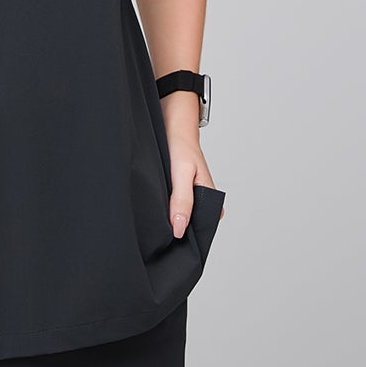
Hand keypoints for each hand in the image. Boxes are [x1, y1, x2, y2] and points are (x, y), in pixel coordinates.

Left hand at [164, 101, 222, 239]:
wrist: (172, 126)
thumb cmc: (181, 148)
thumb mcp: (182, 174)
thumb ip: (182, 201)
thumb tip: (179, 230)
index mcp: (211, 200)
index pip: (200, 232)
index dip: (184, 238)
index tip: (167, 239)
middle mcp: (202, 202)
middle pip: (187, 225)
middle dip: (173, 227)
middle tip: (158, 225)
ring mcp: (189, 198)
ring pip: (177, 218)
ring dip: (166, 217)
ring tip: (155, 212)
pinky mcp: (177, 194)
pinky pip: (169, 208)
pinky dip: (161, 209)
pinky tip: (154, 205)